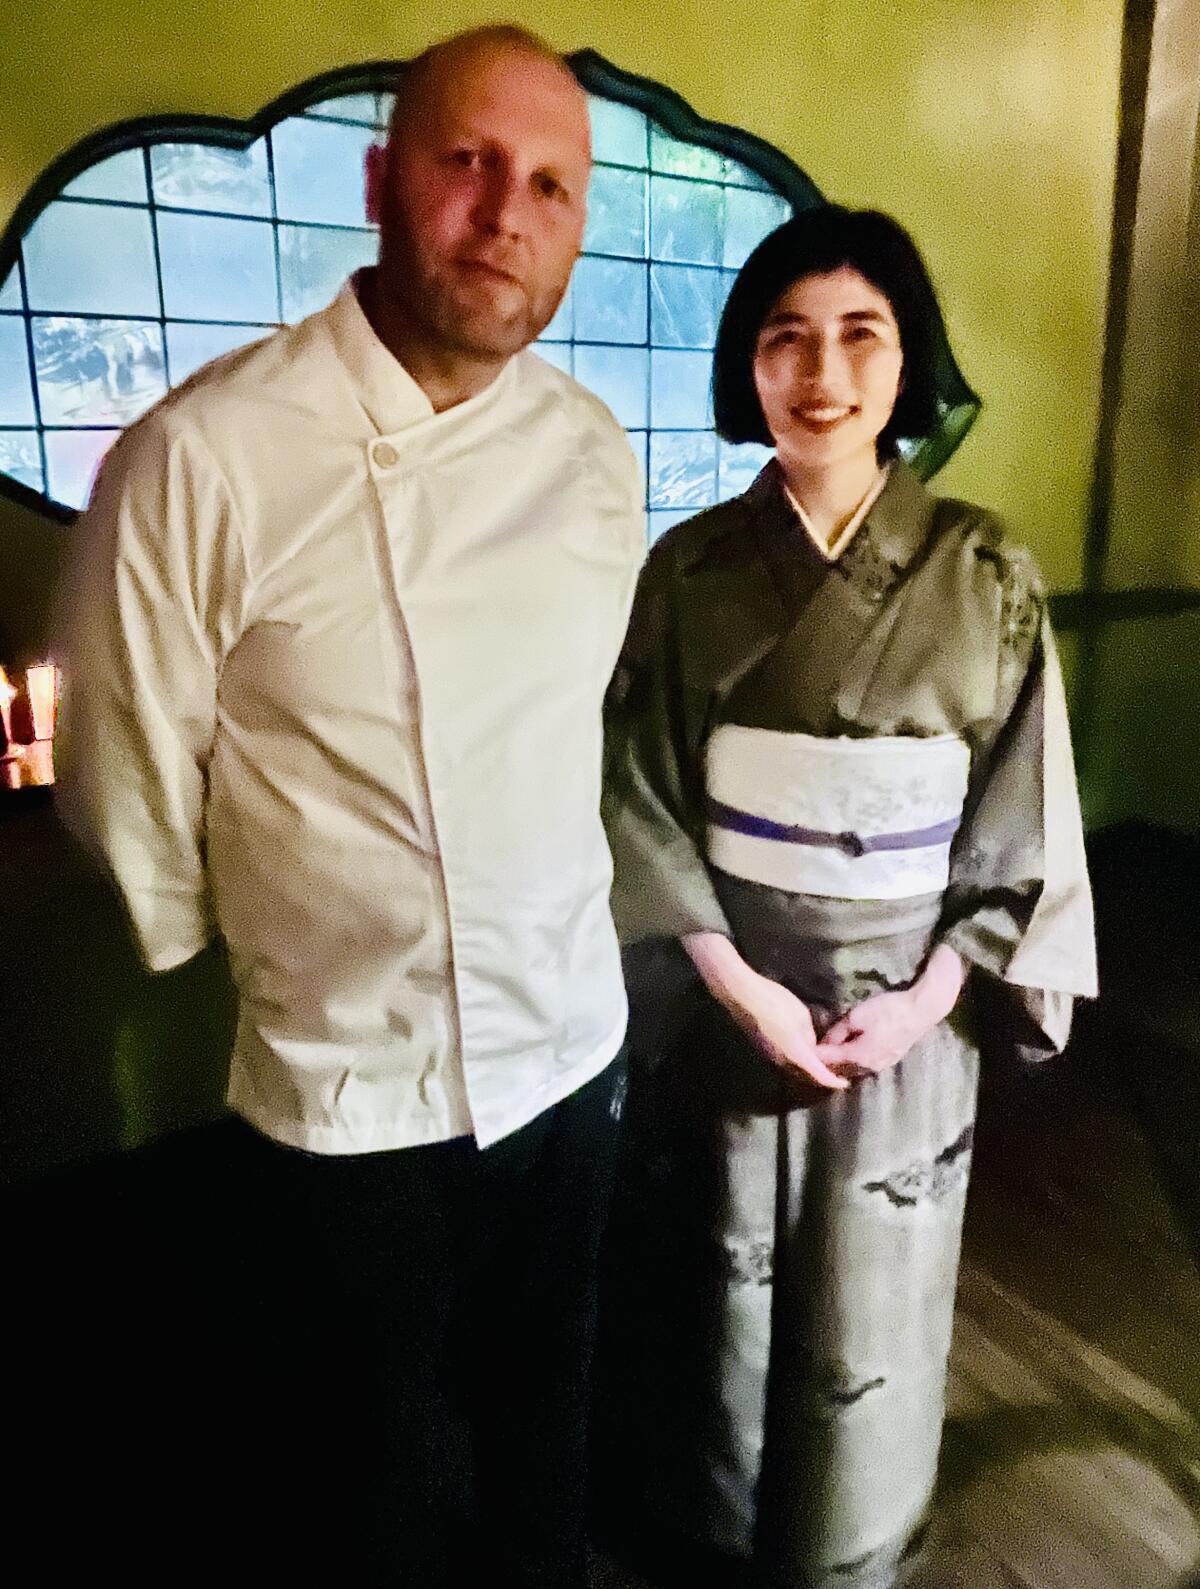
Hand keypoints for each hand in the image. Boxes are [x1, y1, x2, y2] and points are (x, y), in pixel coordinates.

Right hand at [683, 932, 847, 1090]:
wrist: (742, 995)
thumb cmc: (774, 1001)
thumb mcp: (800, 1015)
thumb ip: (808, 1035)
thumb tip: (811, 1046)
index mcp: (795, 1052)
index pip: (818, 1074)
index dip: (832, 1081)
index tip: (844, 1084)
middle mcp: (781, 1061)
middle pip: (805, 1076)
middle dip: (820, 1076)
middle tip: (836, 1073)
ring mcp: (769, 1056)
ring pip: (793, 1069)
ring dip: (807, 1070)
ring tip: (821, 1064)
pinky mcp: (762, 1049)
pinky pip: (783, 1061)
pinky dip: (796, 1062)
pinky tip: (802, 1053)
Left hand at [815, 944, 965, 1079]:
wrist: (921, 1011)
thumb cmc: (888, 1011)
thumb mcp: (857, 1016)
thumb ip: (838, 1031)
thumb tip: (825, 1042)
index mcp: (860, 1057)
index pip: (830, 1059)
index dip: (815, 1055)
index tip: (801, 1052)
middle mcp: (870, 1067)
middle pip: (842, 1068)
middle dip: (827, 1062)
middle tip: (812, 1055)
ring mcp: (882, 1065)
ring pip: (855, 1067)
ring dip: (841, 1062)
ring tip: (827, 1054)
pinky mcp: (891, 1058)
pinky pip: (866, 1063)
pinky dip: (854, 1059)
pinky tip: (849, 1051)